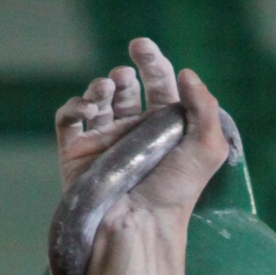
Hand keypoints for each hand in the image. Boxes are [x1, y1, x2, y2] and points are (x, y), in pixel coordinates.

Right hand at [54, 37, 225, 209]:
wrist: (138, 225)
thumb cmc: (175, 192)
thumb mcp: (207, 151)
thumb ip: (205, 108)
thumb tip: (187, 74)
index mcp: (163, 131)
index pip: (159, 87)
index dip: (153, 64)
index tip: (143, 48)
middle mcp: (133, 134)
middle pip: (127, 89)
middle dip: (125, 72)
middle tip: (125, 69)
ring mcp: (104, 143)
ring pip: (97, 100)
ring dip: (100, 86)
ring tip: (107, 89)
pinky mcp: (77, 154)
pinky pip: (69, 119)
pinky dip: (75, 105)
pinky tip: (89, 109)